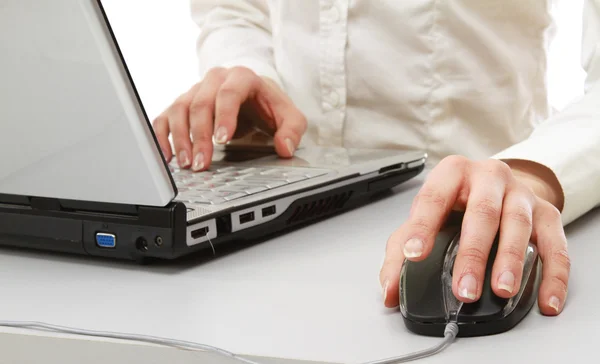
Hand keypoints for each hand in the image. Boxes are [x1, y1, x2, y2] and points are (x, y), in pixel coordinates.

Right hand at [153, 67, 306, 170]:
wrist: (255, 96)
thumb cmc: (269, 106)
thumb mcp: (290, 116)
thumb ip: (292, 130)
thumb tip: (285, 148)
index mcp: (242, 78)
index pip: (229, 93)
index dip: (223, 116)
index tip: (221, 139)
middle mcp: (216, 80)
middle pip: (201, 103)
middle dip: (199, 135)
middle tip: (202, 162)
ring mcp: (196, 90)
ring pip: (180, 109)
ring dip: (180, 138)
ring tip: (186, 163)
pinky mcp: (184, 103)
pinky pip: (165, 116)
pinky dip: (163, 135)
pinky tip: (168, 155)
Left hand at [379, 156, 569, 315]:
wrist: (500, 184)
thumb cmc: (458, 201)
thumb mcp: (427, 216)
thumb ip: (401, 250)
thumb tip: (388, 290)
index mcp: (452, 174)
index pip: (433, 198)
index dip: (422, 227)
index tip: (414, 254)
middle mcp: (488, 177)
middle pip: (482, 213)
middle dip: (472, 254)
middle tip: (464, 289)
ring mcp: (521, 194)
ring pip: (518, 225)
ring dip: (510, 260)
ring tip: (501, 290)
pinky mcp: (548, 213)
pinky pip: (555, 246)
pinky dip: (552, 275)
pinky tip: (544, 300)